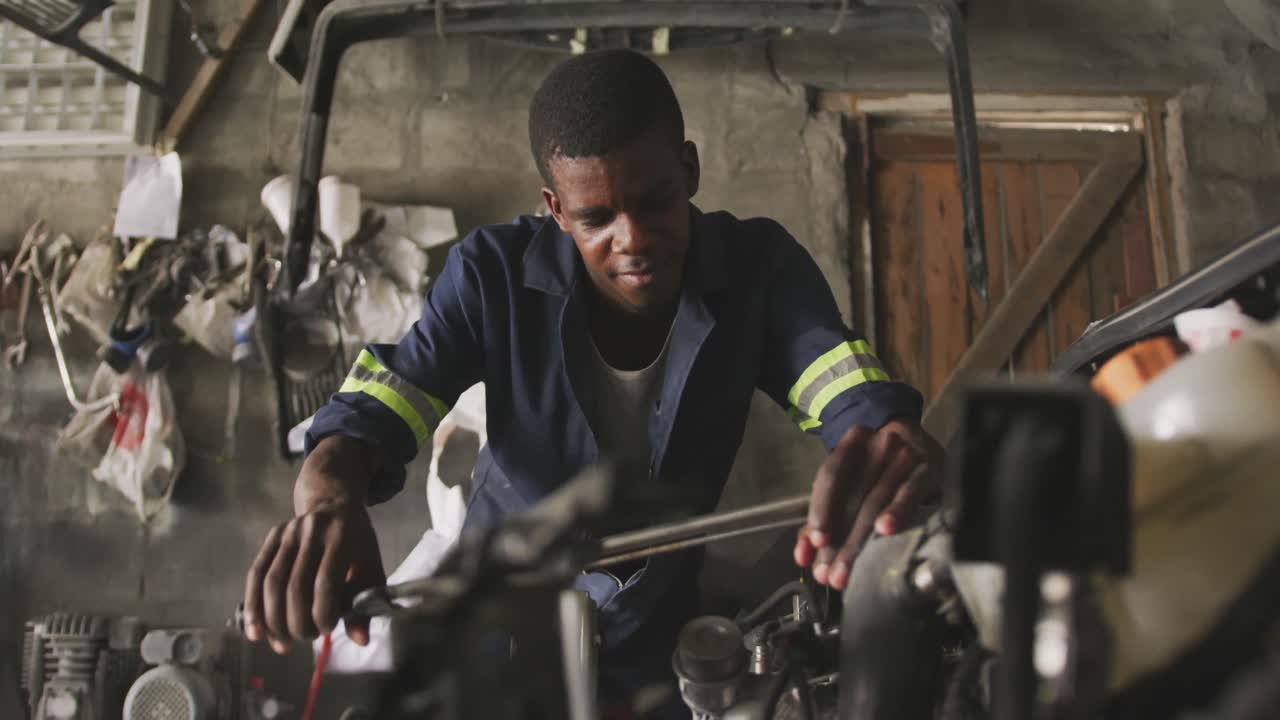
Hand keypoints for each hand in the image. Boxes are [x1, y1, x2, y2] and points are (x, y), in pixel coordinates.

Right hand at [243, 499, 385, 653]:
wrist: (336, 506)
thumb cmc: (357, 544)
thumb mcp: (371, 566)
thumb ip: (366, 602)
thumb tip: (360, 640)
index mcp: (342, 537)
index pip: (326, 581)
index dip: (323, 613)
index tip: (327, 630)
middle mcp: (312, 531)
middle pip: (295, 586)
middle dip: (297, 622)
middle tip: (306, 639)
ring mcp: (289, 531)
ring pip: (271, 582)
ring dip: (273, 620)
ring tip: (282, 644)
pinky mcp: (272, 536)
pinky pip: (256, 574)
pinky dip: (253, 606)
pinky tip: (256, 631)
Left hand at [794, 419, 941, 589]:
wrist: (913, 438)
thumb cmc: (872, 465)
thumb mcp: (846, 476)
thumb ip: (821, 513)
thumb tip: (803, 554)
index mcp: (853, 441)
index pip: (831, 474)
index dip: (822, 508)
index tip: (816, 540)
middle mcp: (879, 446)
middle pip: (854, 496)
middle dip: (838, 540)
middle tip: (828, 574)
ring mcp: (904, 458)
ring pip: (876, 502)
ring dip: (858, 541)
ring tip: (845, 572)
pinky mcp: (925, 473)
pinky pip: (908, 495)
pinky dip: (895, 513)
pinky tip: (884, 530)